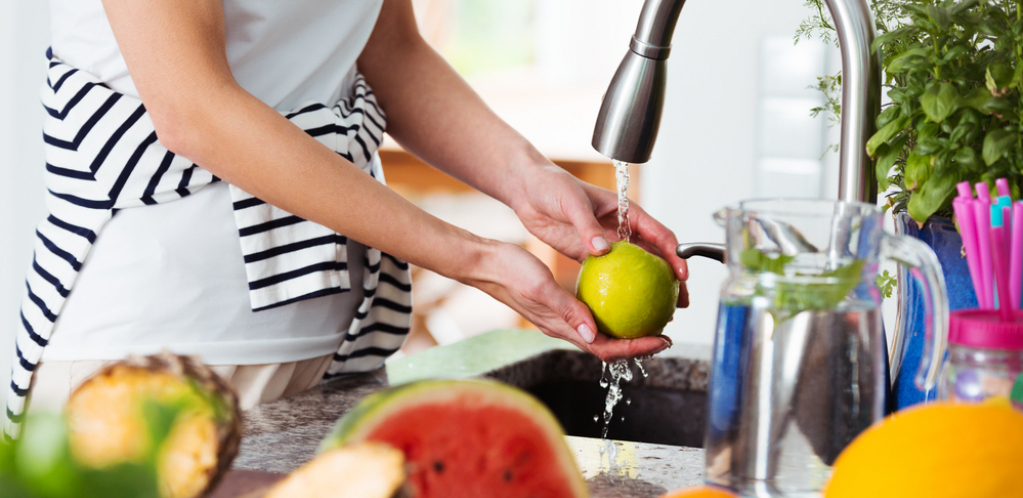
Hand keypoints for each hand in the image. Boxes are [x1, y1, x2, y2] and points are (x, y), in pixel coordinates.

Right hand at [466, 242, 672, 361]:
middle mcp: (565, 327)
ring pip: (602, 331)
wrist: (487, 263)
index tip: (661, 340)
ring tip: (651, 317)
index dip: (635, 349)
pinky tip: (624, 294)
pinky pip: (593, 313)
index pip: (605, 348)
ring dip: (628, 329)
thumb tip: (593, 334)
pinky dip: (613, 308)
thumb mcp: (541, 288)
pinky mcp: (561, 305)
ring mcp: (563, 318)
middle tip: (665, 333)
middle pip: (609, 345)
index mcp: (561, 328)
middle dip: (639, 343)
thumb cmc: (510, 273)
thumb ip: (567, 310)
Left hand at [510, 164, 689, 307]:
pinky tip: (622, 310)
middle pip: (654, 257)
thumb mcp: (572, 203)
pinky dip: (618, 291)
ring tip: (659, 314)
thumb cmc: (552, 186)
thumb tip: (602, 250)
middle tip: (680, 304)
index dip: (675, 255)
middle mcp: (620, 228)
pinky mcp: (587, 254)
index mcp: (625, 211)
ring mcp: (605, 242)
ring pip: (634, 270)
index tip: (682, 275)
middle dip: (671, 280)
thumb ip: (587, 226)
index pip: (659, 234)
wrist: (528, 189)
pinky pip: (608, 275)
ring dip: (648, 290)